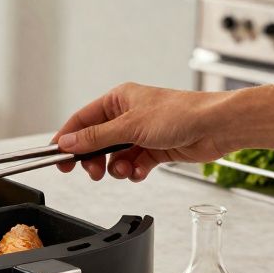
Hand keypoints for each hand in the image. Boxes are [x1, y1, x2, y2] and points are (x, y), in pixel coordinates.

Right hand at [53, 82, 231, 181]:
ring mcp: (142, 133)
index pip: (83, 120)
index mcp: (119, 100)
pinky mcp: (156, 149)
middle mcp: (129, 115)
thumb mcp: (130, 126)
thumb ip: (96, 137)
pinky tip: (139, 172)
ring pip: (115, 156)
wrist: (217, 126)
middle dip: (94, 159)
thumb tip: (68, 142)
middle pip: (97, 141)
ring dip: (116, 168)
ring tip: (123, 171)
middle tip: (92, 172)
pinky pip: (134, 164)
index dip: (68, 138)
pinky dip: (134, 171)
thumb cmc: (181, 113)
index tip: (57, 155)